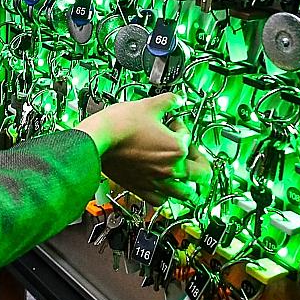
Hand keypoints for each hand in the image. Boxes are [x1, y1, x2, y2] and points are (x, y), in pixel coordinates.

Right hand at [75, 93, 210, 205]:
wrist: (97, 140)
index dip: (180, 126)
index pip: (188, 137)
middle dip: (201, 162)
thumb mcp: (149, 105)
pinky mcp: (141, 189)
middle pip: (202, 174)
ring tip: (188, 179)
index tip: (171, 122)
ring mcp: (157, 182)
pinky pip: (161, 200)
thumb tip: (176, 99)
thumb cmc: (120, 125)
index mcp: (177, 148)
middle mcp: (171, 169)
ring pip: (185, 194)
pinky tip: (163, 187)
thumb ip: (168, 101)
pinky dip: (166, 195)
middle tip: (196, 156)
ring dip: (190, 185)